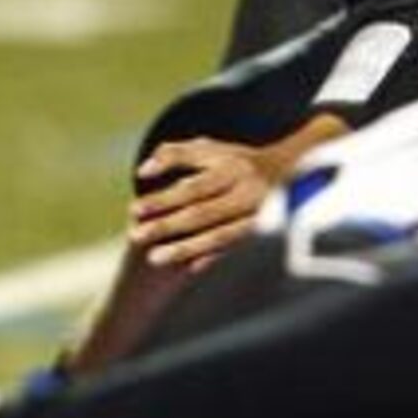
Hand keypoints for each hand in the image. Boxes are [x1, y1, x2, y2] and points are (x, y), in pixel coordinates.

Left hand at [126, 137, 287, 269]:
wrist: (284, 171)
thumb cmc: (231, 161)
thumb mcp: (207, 148)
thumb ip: (173, 153)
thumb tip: (142, 171)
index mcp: (230, 168)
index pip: (191, 186)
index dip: (162, 199)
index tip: (133, 210)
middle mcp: (246, 191)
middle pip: (201, 212)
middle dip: (167, 226)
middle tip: (135, 236)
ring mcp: (257, 215)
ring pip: (218, 236)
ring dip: (185, 248)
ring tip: (155, 257)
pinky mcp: (262, 234)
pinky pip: (235, 250)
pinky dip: (214, 259)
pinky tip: (190, 268)